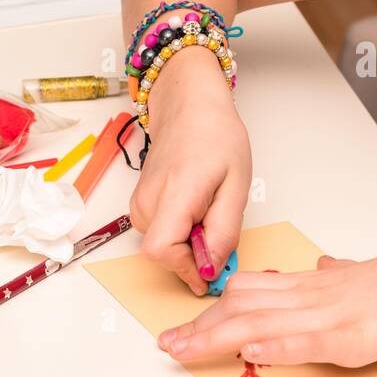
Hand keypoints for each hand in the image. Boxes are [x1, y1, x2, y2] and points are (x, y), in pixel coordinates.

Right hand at [128, 48, 250, 294]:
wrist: (189, 105)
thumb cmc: (215, 136)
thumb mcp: (236, 184)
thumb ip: (224, 230)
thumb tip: (212, 267)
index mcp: (173, 194)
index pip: (163, 252)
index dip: (188, 269)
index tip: (213, 270)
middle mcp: (147, 203)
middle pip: (166, 254)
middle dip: (196, 254)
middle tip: (222, 225)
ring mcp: (140, 204)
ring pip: (166, 245)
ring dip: (191, 240)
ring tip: (212, 206)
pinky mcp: (141, 205)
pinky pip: (163, 233)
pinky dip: (183, 230)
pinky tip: (199, 205)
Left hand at [157, 247, 376, 366]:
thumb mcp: (365, 273)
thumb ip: (339, 273)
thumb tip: (324, 265)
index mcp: (316, 282)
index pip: (252, 290)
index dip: (214, 307)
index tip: (185, 323)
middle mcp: (314, 295)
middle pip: (244, 306)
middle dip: (200, 327)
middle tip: (166, 343)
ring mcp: (329, 315)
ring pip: (262, 322)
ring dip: (217, 338)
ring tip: (183, 350)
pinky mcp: (349, 336)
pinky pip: (304, 340)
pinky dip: (273, 346)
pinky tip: (248, 351)